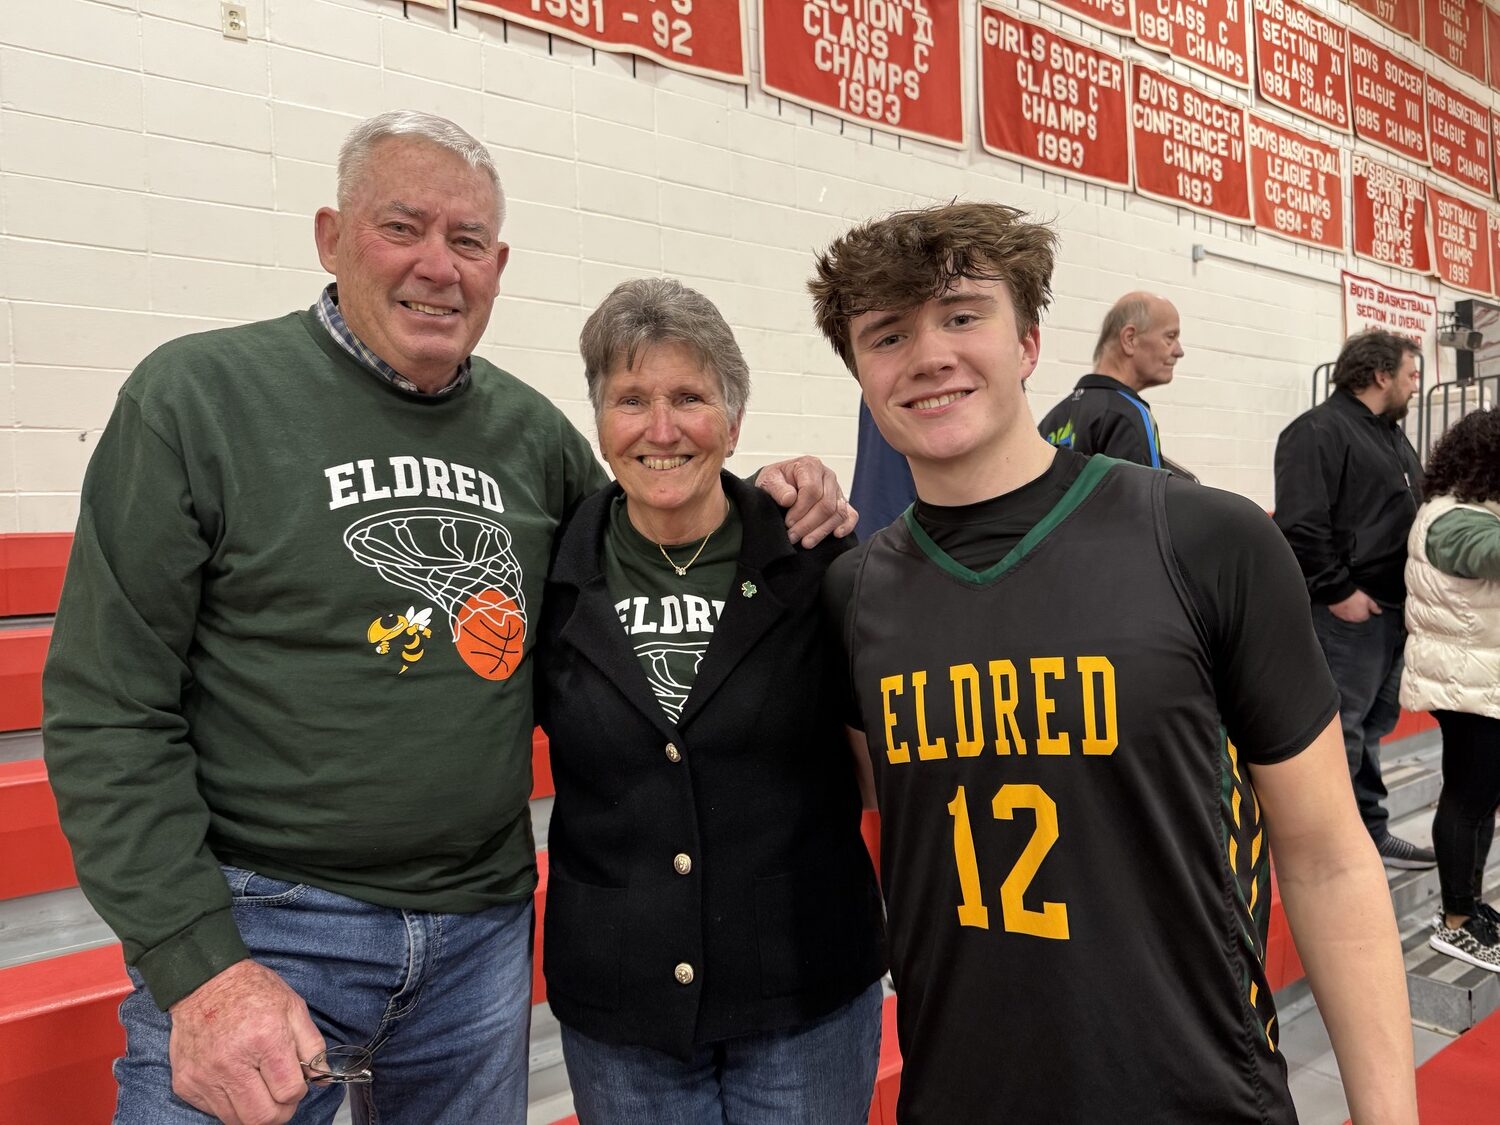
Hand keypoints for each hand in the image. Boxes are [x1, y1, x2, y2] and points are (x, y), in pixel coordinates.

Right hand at [168, 959, 324, 1124]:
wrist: (204, 982)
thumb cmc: (252, 992)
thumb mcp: (293, 1007)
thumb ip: (312, 1046)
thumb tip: (321, 1078)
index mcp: (265, 1040)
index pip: (289, 1093)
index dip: (298, 1092)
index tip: (295, 1082)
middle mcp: (232, 1063)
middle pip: (262, 1118)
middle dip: (279, 1113)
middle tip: (280, 1098)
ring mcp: (205, 1077)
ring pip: (236, 1121)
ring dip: (253, 1111)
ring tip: (258, 1089)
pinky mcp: (186, 1084)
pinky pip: (213, 1111)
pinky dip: (229, 1105)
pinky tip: (235, 1082)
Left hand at [756, 456, 857, 546]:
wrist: (779, 486)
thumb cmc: (776, 482)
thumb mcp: (768, 480)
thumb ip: (777, 488)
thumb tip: (790, 499)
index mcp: (810, 465)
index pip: (812, 490)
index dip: (800, 510)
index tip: (788, 522)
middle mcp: (827, 476)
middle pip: (826, 504)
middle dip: (808, 524)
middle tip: (793, 536)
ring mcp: (837, 490)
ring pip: (838, 513)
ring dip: (822, 531)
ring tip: (806, 542)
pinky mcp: (842, 503)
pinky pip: (851, 515)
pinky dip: (846, 526)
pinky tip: (836, 534)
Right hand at [1328, 590, 1381, 622]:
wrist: (1339, 593)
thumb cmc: (1354, 596)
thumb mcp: (1368, 599)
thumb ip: (1374, 607)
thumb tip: (1379, 612)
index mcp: (1362, 617)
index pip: (1366, 617)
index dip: (1365, 611)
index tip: (1363, 605)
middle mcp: (1354, 620)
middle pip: (1358, 618)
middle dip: (1358, 612)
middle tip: (1356, 604)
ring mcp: (1344, 618)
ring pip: (1349, 617)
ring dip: (1350, 613)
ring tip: (1349, 604)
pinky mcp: (1337, 615)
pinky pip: (1341, 615)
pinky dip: (1342, 612)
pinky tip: (1342, 605)